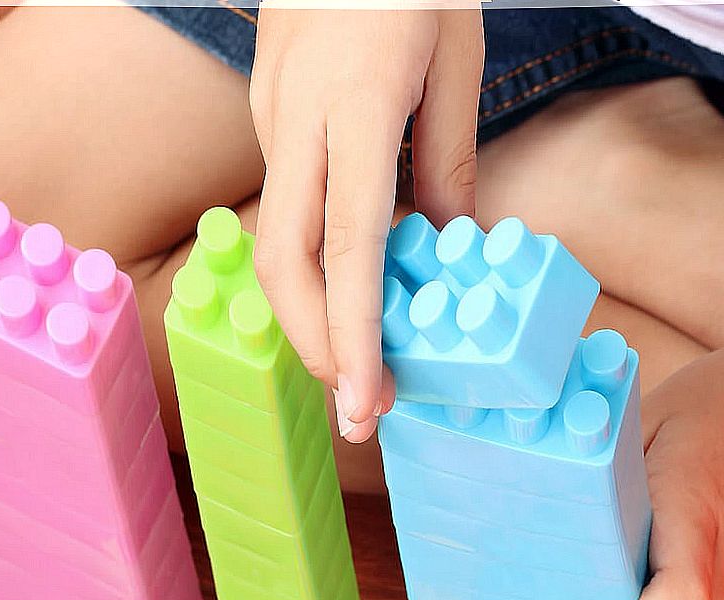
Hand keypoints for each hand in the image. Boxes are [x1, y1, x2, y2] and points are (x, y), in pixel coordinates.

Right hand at [249, 3, 483, 439]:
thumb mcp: (456, 62)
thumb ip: (448, 159)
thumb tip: (450, 246)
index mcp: (353, 107)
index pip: (348, 245)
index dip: (354, 333)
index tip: (365, 400)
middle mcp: (296, 121)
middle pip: (287, 262)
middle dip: (318, 347)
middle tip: (360, 414)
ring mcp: (271, 118)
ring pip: (276, 242)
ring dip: (311, 317)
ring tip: (359, 370)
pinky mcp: (267, 117)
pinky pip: (284, 208)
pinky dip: (312, 269)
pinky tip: (349, 299)